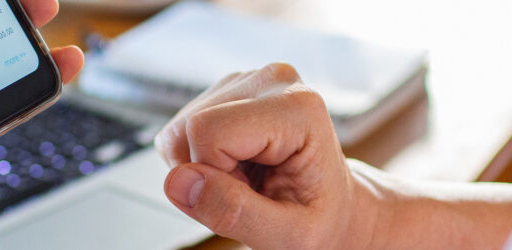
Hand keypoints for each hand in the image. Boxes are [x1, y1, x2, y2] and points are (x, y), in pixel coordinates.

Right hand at [155, 63, 388, 248]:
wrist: (333, 207)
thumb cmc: (320, 220)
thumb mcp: (290, 236)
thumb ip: (234, 212)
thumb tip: (178, 182)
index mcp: (298, 108)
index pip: (208, 132)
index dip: (215, 176)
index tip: (253, 196)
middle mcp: (274, 81)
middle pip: (190, 127)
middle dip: (207, 172)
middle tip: (251, 190)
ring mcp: (249, 81)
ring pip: (180, 129)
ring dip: (203, 167)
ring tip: (248, 179)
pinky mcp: (230, 91)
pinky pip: (182, 130)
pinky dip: (200, 158)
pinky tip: (237, 165)